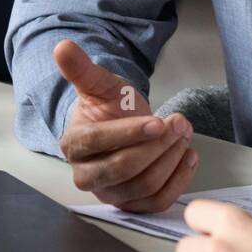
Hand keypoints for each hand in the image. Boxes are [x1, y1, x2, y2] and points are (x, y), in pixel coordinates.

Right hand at [55, 38, 197, 212]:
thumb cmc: (110, 107)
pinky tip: (188, 156)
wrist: (122, 125)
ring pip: (144, 185)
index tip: (158, 121)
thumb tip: (63, 46)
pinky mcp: (132, 204)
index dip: (129, 133)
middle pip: (124, 169)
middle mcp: (87, 175)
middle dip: (157, 146)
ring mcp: (110, 193)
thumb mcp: (101, 84)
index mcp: (74, 145)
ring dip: (171, 159)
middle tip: (180, 123)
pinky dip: (178, 181)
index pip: (97, 143)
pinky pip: (156, 203)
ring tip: (185, 134)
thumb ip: (82, 69)